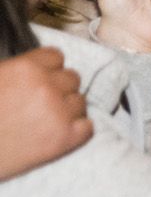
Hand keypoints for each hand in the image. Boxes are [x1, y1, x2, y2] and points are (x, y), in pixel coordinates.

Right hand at [0, 48, 91, 177]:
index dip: (48, 69)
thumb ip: (15, 69)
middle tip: (41, 103)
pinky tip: (59, 134)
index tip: (39, 81)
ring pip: (81, 102)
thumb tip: (33, 68)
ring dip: (68, 110)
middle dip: (59, 88)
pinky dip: (77, 131)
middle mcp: (47, 86)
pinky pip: (88, 127)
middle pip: (73, 78)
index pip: (56, 57)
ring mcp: (59, 112)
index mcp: (26, 67)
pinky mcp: (65, 139)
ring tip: (45, 121)